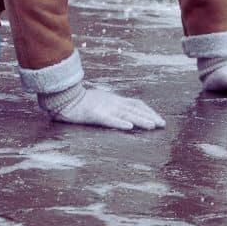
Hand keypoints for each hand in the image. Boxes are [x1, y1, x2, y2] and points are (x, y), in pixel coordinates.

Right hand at [39, 83, 165, 129]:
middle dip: (150, 116)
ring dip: (140, 120)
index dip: (148, 111)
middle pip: (135, 109)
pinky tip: (129, 127)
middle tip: (162, 124)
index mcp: (114, 99)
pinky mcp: (94, 115)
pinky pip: (109, 119)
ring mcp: (104, 108)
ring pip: (126, 114)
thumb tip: (122, 113)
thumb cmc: (80, 101)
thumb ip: (110, 105)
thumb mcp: (99, 101)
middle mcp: (112, 102)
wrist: (64, 98)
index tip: (158, 119)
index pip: (136, 103)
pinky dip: (120, 123)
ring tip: (152, 126)